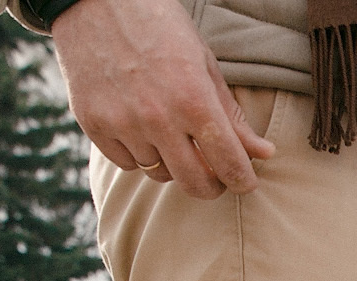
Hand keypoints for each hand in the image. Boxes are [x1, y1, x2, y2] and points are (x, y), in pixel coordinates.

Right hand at [52, 0, 274, 197]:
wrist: (94, 0)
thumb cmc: (158, 26)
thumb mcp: (203, 63)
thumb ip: (231, 114)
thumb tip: (263, 153)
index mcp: (193, 99)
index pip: (229, 164)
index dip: (243, 181)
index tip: (245, 183)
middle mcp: (157, 117)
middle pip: (194, 183)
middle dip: (212, 186)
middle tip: (215, 176)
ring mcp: (122, 123)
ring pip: (159, 174)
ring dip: (172, 165)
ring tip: (172, 137)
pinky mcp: (93, 123)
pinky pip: (126, 163)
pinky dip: (138, 155)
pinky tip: (141, 130)